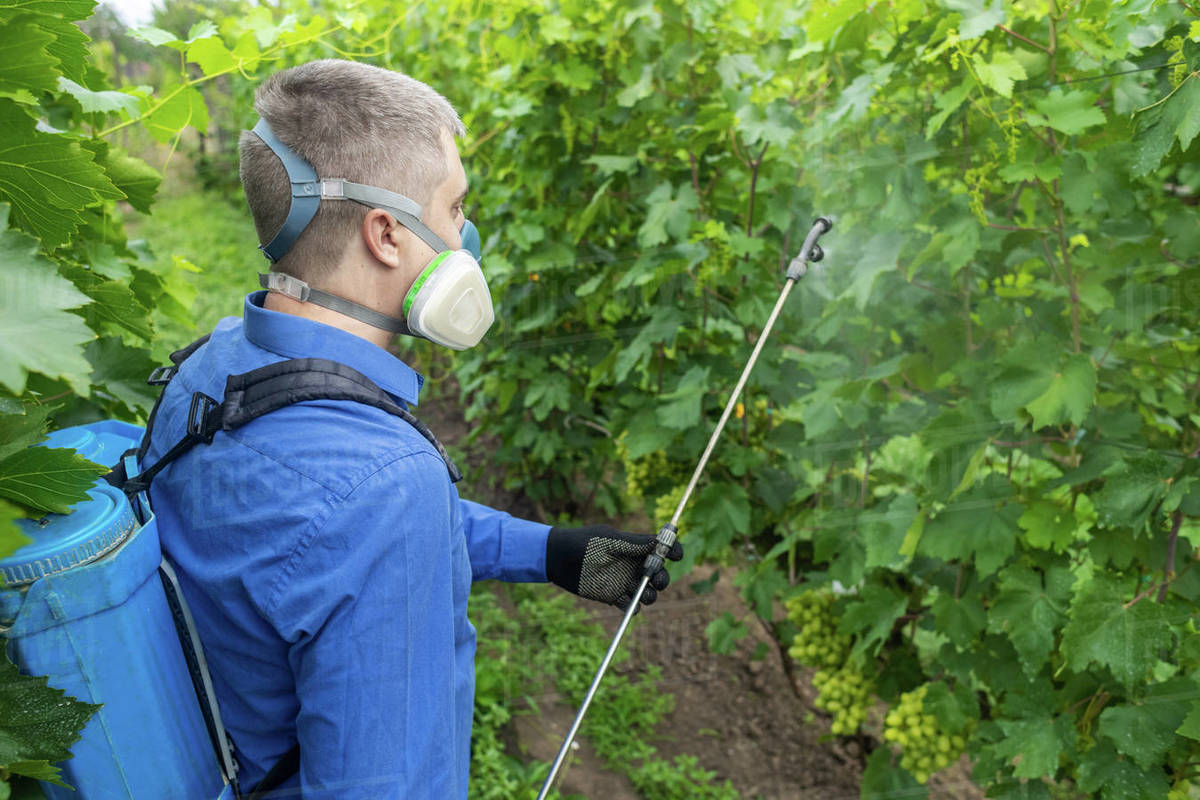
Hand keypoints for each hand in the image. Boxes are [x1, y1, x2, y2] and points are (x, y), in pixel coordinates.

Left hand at [545, 524, 683, 609]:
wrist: (559, 559)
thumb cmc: (583, 543)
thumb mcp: (609, 541)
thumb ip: (634, 543)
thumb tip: (659, 540)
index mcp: (635, 548)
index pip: (662, 549)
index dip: (673, 551)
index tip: (676, 555)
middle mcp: (633, 565)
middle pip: (659, 574)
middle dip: (662, 578)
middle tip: (655, 580)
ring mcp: (625, 581)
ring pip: (648, 593)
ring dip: (650, 595)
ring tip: (641, 594)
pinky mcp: (614, 596)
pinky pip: (631, 606)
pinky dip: (632, 607)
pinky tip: (624, 602)